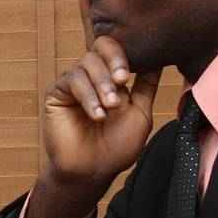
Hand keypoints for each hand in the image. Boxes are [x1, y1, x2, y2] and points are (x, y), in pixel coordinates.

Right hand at [32, 37, 160, 217]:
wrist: (92, 171)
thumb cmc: (116, 146)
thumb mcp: (140, 112)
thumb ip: (147, 85)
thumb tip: (160, 59)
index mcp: (113, 77)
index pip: (118, 49)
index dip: (126, 53)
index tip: (133, 72)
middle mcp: (93, 75)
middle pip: (100, 46)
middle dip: (114, 61)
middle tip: (121, 79)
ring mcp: (74, 83)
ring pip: (87, 63)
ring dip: (101, 84)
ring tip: (110, 107)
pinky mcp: (57, 93)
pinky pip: (71, 81)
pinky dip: (87, 96)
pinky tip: (97, 115)